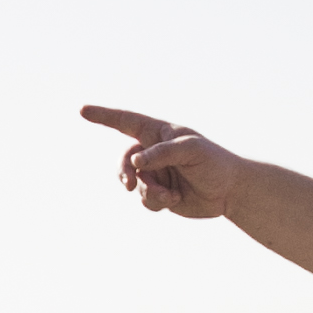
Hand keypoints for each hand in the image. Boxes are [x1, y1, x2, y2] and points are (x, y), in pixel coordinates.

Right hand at [78, 103, 242, 221]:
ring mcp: (155, 174)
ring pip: (134, 184)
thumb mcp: (191, 151)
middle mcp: (153, 152)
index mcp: (159, 133)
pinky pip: (144, 199)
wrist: (229, 191)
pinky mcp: (159, 194)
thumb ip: (162, 153)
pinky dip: (156, 202)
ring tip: (171, 195)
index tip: (82, 110)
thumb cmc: (214, 162)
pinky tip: (175, 199)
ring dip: (149, 191)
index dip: (104, 116)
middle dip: (124, 173)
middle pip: (124, 161)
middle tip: (129, 183)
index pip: (126, 121)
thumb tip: (136, 162)